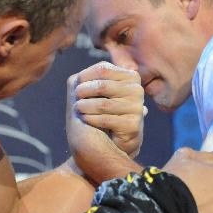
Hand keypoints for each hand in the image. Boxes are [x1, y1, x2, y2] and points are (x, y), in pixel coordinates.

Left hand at [66, 62, 142, 181]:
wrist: (105, 143)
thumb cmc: (96, 113)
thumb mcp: (91, 91)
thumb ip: (86, 78)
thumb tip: (78, 78)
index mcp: (130, 76)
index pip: (103, 69)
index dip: (84, 77)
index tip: (75, 87)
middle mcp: (137, 90)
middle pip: (102, 85)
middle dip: (83, 92)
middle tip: (76, 100)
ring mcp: (137, 107)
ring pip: (103, 103)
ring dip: (84, 107)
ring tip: (78, 109)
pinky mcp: (133, 124)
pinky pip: (106, 119)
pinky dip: (91, 119)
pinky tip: (86, 120)